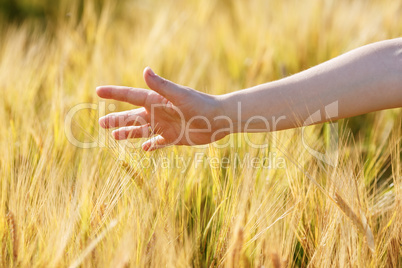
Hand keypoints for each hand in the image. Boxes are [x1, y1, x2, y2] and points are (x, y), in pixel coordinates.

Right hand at [97, 67, 226, 150]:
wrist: (219, 120)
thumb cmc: (201, 105)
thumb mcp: (180, 96)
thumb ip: (162, 86)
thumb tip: (145, 70)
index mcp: (156, 100)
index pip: (130, 95)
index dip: (114, 93)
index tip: (98, 91)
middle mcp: (158, 113)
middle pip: (132, 116)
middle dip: (116, 118)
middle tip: (101, 122)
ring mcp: (165, 126)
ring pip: (141, 130)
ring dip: (127, 132)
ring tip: (113, 135)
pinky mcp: (173, 138)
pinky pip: (157, 143)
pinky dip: (150, 146)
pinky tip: (143, 149)